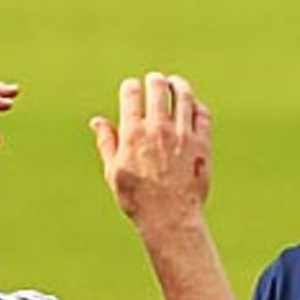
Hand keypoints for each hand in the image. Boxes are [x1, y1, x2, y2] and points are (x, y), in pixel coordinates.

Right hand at [90, 73, 210, 227]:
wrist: (170, 219)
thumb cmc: (138, 200)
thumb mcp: (114, 173)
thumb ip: (107, 143)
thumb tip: (96, 121)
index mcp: (133, 134)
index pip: (131, 93)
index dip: (131, 87)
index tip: (133, 90)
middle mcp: (158, 129)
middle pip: (158, 86)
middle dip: (154, 80)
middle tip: (155, 82)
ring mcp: (183, 135)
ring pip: (183, 95)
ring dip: (178, 85)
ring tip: (175, 85)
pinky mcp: (202, 144)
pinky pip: (202, 113)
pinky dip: (196, 106)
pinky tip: (191, 107)